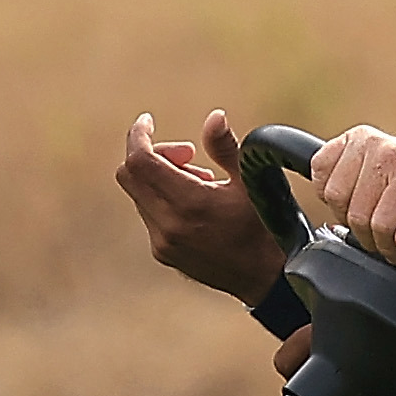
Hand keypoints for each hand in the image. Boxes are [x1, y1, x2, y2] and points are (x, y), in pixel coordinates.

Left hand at [117, 107, 287, 297]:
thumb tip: (214, 117)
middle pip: (129, 175)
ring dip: (159, 178)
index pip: (140, 161)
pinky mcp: (162, 253)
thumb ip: (227, 147)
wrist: (266, 277)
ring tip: (201, 182)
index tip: (147, 121)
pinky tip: (195, 204)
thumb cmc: (264, 227)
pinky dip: (162, 199)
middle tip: (186, 154)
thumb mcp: (251, 182)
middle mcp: (168, 225)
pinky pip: (148, 214)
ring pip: (138, 194)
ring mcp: (162, 242)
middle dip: (151, 154)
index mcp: (189, 203)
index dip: (138, 135)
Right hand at [308, 124, 395, 257]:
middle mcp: (386, 149)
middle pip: (355, 213)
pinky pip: (319, 170)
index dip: (388, 248)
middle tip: (386, 235)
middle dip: (369, 236)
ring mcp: (364, 141)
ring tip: (372, 215)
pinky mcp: (347, 140)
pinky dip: (329, 190)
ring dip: (348, 214)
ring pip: (333, 196)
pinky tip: (354, 196)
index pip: (382, 224)